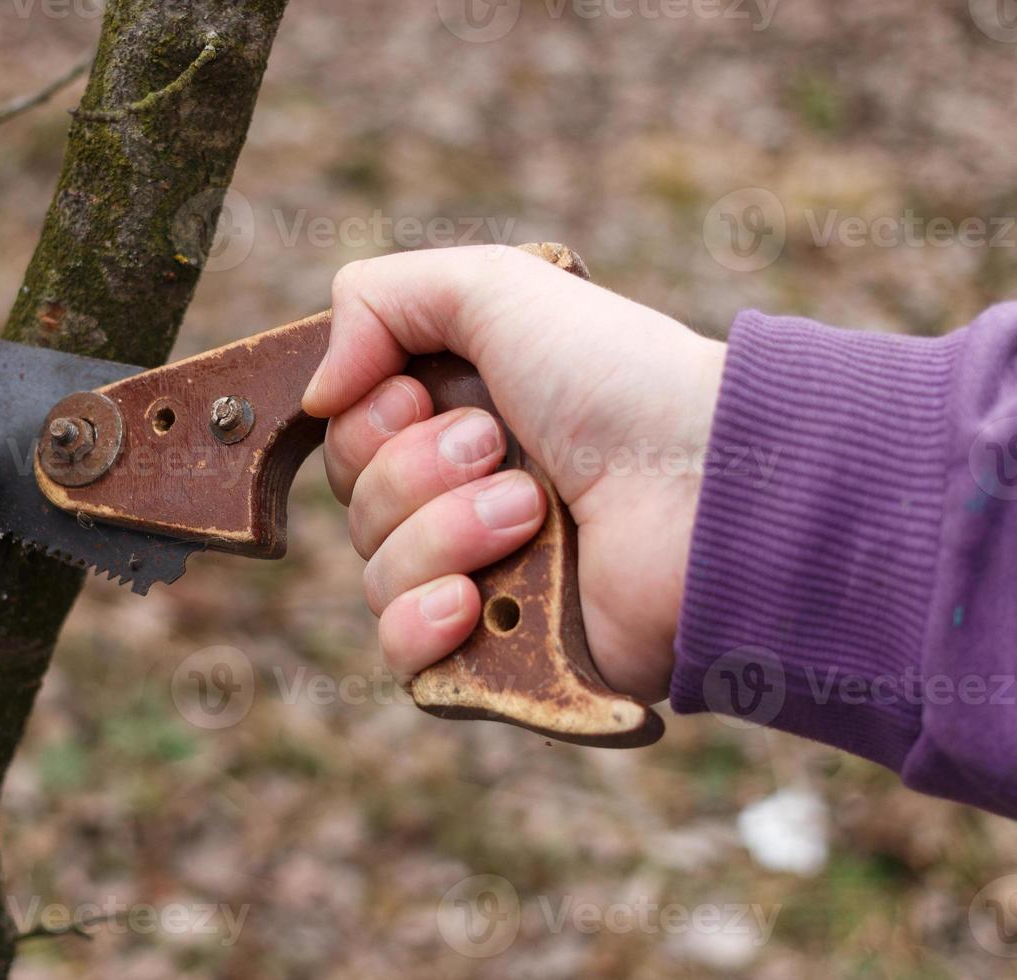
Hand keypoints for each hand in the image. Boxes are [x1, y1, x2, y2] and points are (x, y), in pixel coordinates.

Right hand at [302, 245, 725, 702]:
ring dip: (448, 532)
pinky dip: (425, 622)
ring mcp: (482, 581)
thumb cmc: (619, 380)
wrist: (709, 486)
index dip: (365, 423)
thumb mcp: (494, 287)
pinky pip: (403, 656)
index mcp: (458, 421)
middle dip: (415, 471)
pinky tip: (477, 601)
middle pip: (357, 506)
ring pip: (377, 575)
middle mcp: (463, 500)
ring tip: (532, 512)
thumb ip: (377, 301)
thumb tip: (318, 395)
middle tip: (497, 447)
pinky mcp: (500, 658)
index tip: (417, 397)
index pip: (346, 441)